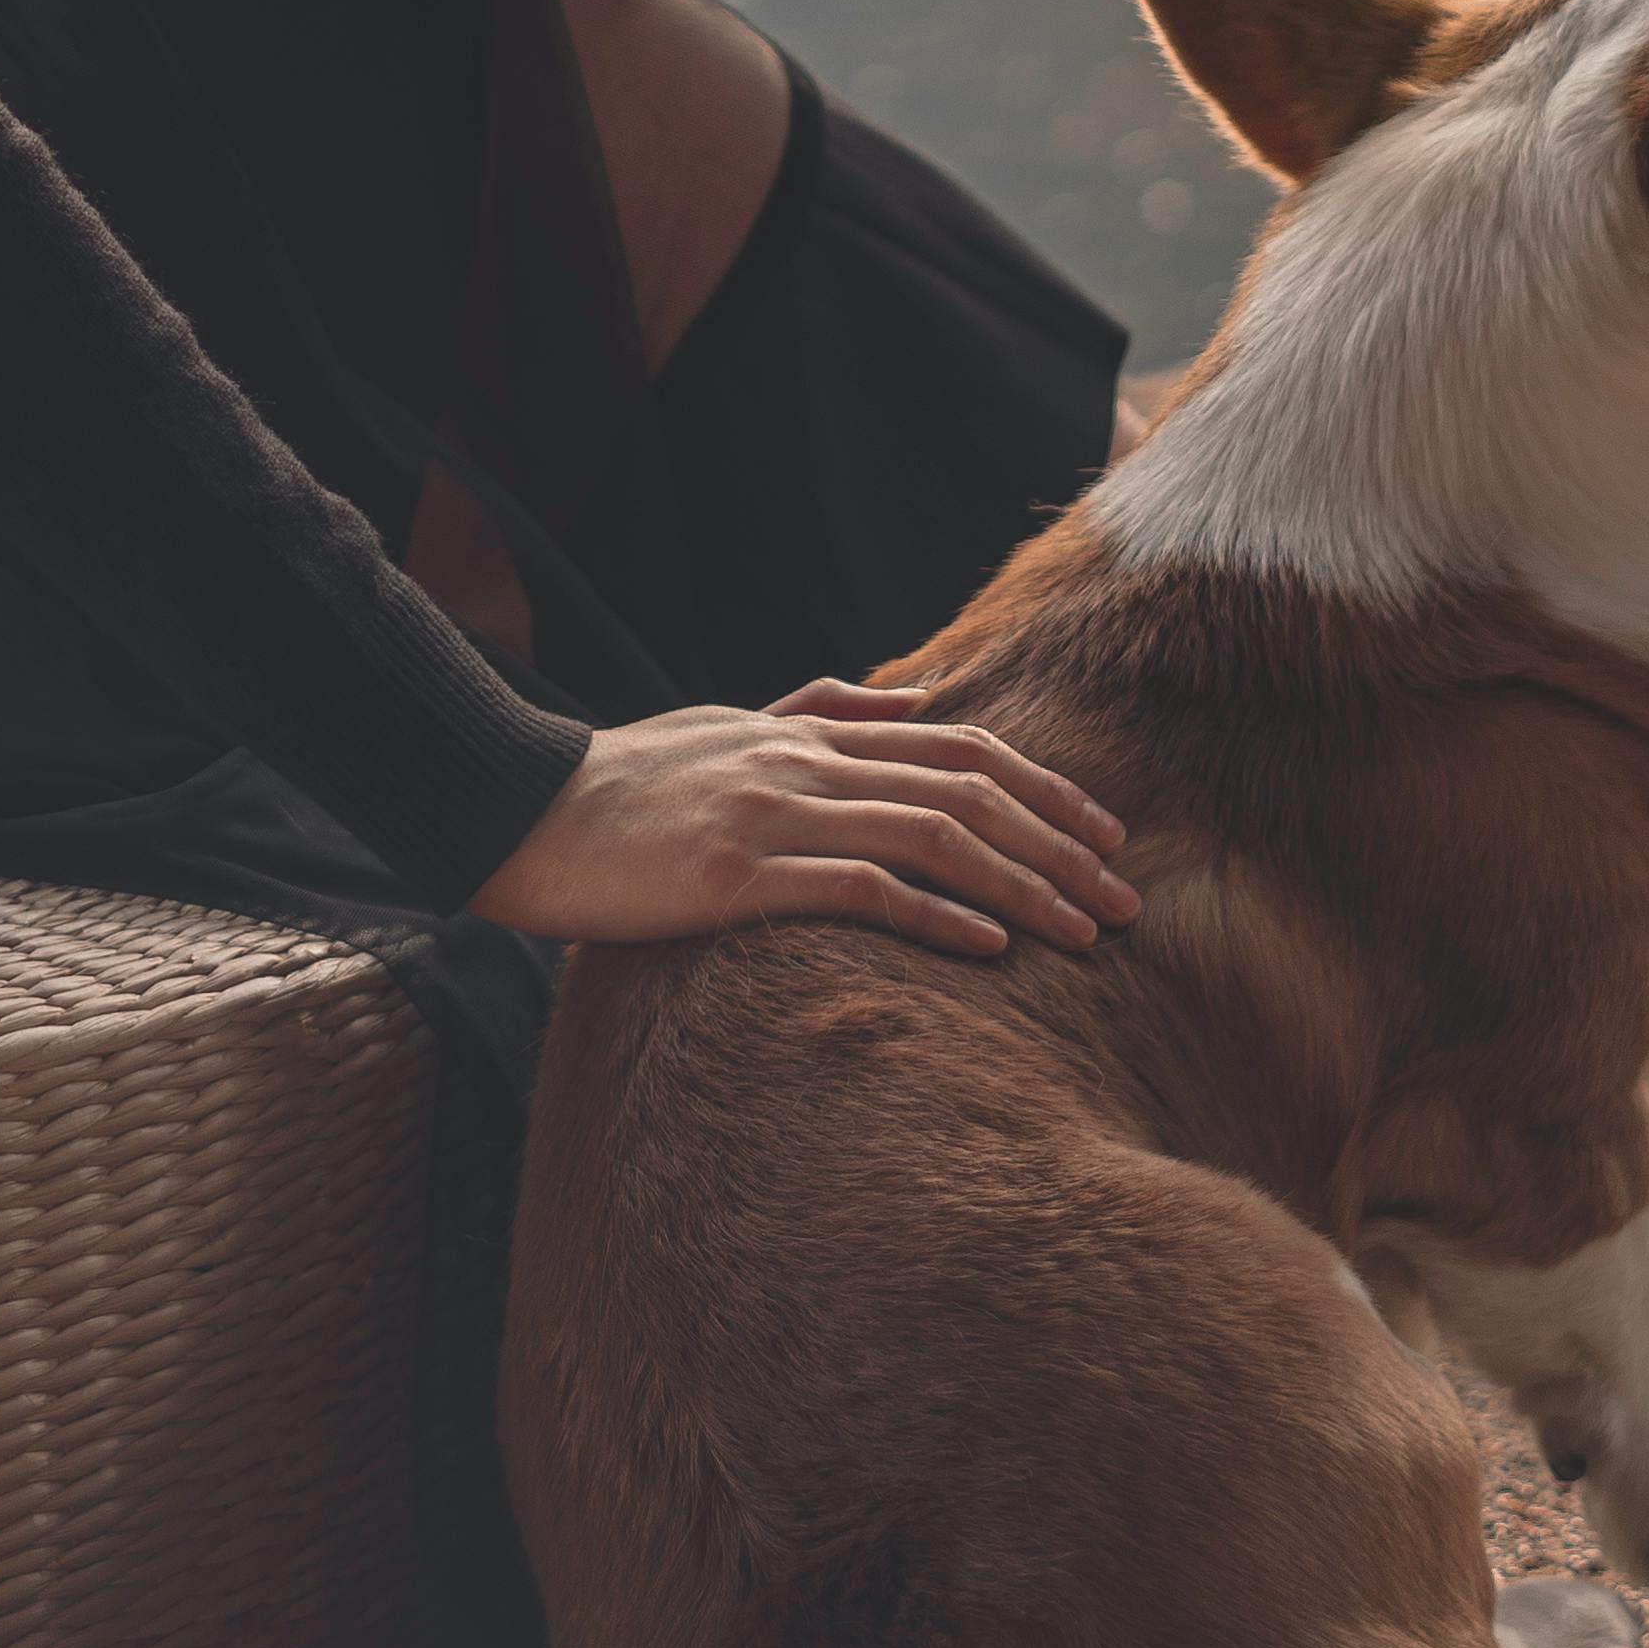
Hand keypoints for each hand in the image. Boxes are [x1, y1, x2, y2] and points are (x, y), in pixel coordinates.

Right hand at [468, 682, 1139, 960]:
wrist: (520, 812)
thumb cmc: (620, 783)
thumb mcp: (726, 726)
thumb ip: (820, 709)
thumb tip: (914, 699)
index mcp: (809, 733)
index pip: (958, 747)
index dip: (1044, 788)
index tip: (1107, 835)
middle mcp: (807, 763)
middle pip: (969, 792)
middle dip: (1061, 847)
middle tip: (1128, 901)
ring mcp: (776, 814)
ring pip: (934, 839)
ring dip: (1025, 887)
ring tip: (1087, 934)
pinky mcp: (740, 872)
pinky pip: (861, 891)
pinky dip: (936, 916)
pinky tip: (991, 949)